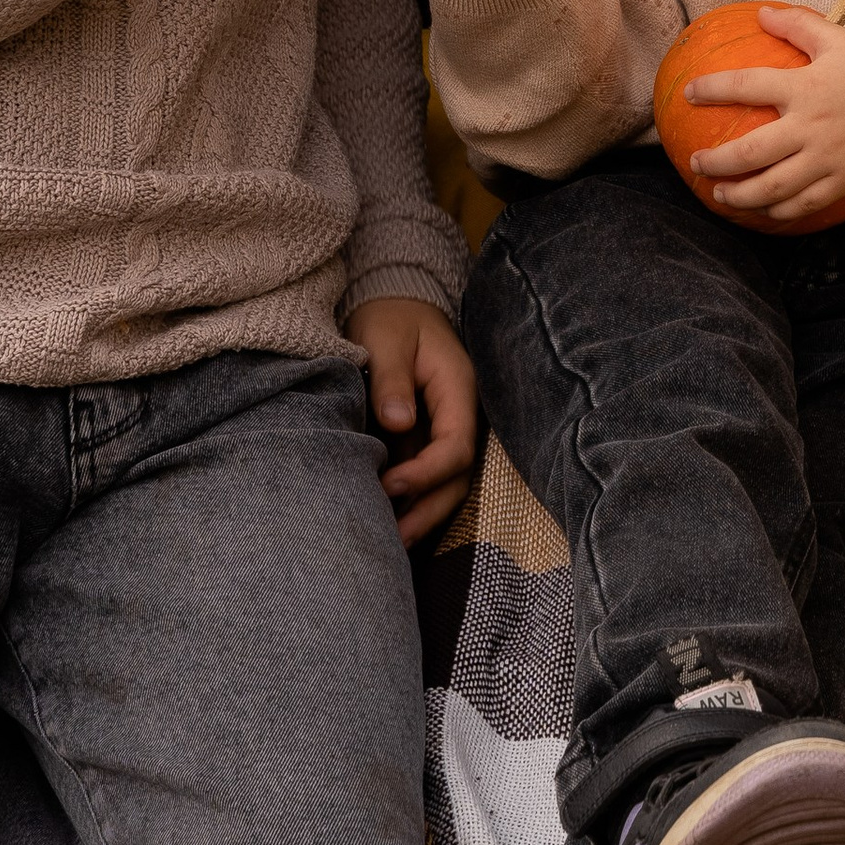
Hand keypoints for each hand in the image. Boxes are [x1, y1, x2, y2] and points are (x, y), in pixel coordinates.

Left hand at [350, 292, 480, 546]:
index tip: (389, 485)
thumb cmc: (390, 317)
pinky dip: (409, 500)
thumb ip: (391, 380)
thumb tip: (398, 423)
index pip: (457, 445)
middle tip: (392, 539)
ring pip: (445, 483)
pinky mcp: (425, 436)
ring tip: (388, 543)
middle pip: (457, 476)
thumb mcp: (386, 338)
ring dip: (420, 513)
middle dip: (428, 511)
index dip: (427, 473)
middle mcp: (459, 414)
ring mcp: (444, 427)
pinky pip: (425, 475)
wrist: (394, 302)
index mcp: (457, 389)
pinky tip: (384, 520)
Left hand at [688, 8, 844, 224]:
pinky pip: (803, 204)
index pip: (748, 85)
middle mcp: (812, 127)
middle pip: (752, 151)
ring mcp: (827, 159)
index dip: (713, 88)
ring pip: (773, 187)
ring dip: (740, 195)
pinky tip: (762, 208)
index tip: (689, 93)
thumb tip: (761, 15)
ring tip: (719, 194)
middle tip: (696, 163)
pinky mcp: (843, 182)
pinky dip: (778, 210)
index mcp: (806, 88)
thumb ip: (798, 25)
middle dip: (717, 161)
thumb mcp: (837, 40)